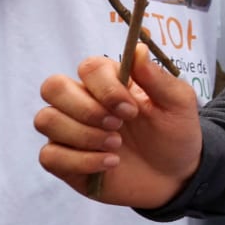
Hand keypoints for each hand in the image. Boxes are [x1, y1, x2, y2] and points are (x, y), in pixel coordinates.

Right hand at [34, 49, 202, 207]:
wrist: (175, 175)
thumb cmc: (175, 134)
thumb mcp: (178, 104)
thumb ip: (158, 78)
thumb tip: (139, 50)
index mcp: (109, 83)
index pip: (88, 67)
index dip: (106, 88)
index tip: (131, 110)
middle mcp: (82, 102)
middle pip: (53, 87)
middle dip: (85, 108)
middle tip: (118, 126)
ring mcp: (68, 131)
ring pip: (45, 120)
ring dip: (83, 135)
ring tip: (116, 145)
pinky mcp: (63, 160)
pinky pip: (49, 155)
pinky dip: (80, 160)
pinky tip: (110, 163)